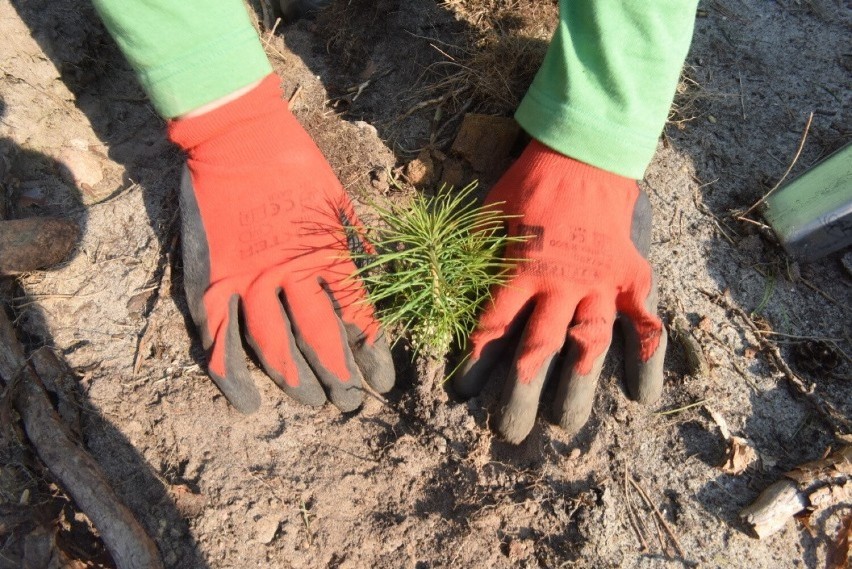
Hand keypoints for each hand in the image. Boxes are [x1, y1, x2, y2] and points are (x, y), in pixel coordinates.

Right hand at [168, 74, 393, 412]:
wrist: (238, 137)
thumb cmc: (297, 167)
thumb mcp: (341, 206)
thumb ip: (358, 251)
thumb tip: (382, 289)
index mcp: (328, 257)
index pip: (359, 321)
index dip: (373, 357)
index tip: (383, 382)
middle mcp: (290, 276)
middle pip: (320, 343)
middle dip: (340, 380)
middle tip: (350, 404)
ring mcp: (247, 281)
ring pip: (274, 348)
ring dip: (297, 382)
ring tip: (314, 404)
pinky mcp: (210, 281)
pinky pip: (219, 340)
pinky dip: (231, 376)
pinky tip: (249, 403)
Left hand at [455, 140, 666, 442]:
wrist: (584, 152)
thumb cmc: (528, 183)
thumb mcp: (489, 213)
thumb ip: (473, 254)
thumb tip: (444, 289)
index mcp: (518, 268)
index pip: (492, 327)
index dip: (475, 364)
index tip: (460, 395)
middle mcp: (559, 283)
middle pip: (538, 348)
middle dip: (521, 394)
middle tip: (509, 433)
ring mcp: (598, 282)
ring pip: (589, 344)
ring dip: (578, 388)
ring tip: (566, 426)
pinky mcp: (628, 275)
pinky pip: (643, 321)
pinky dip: (647, 358)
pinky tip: (642, 396)